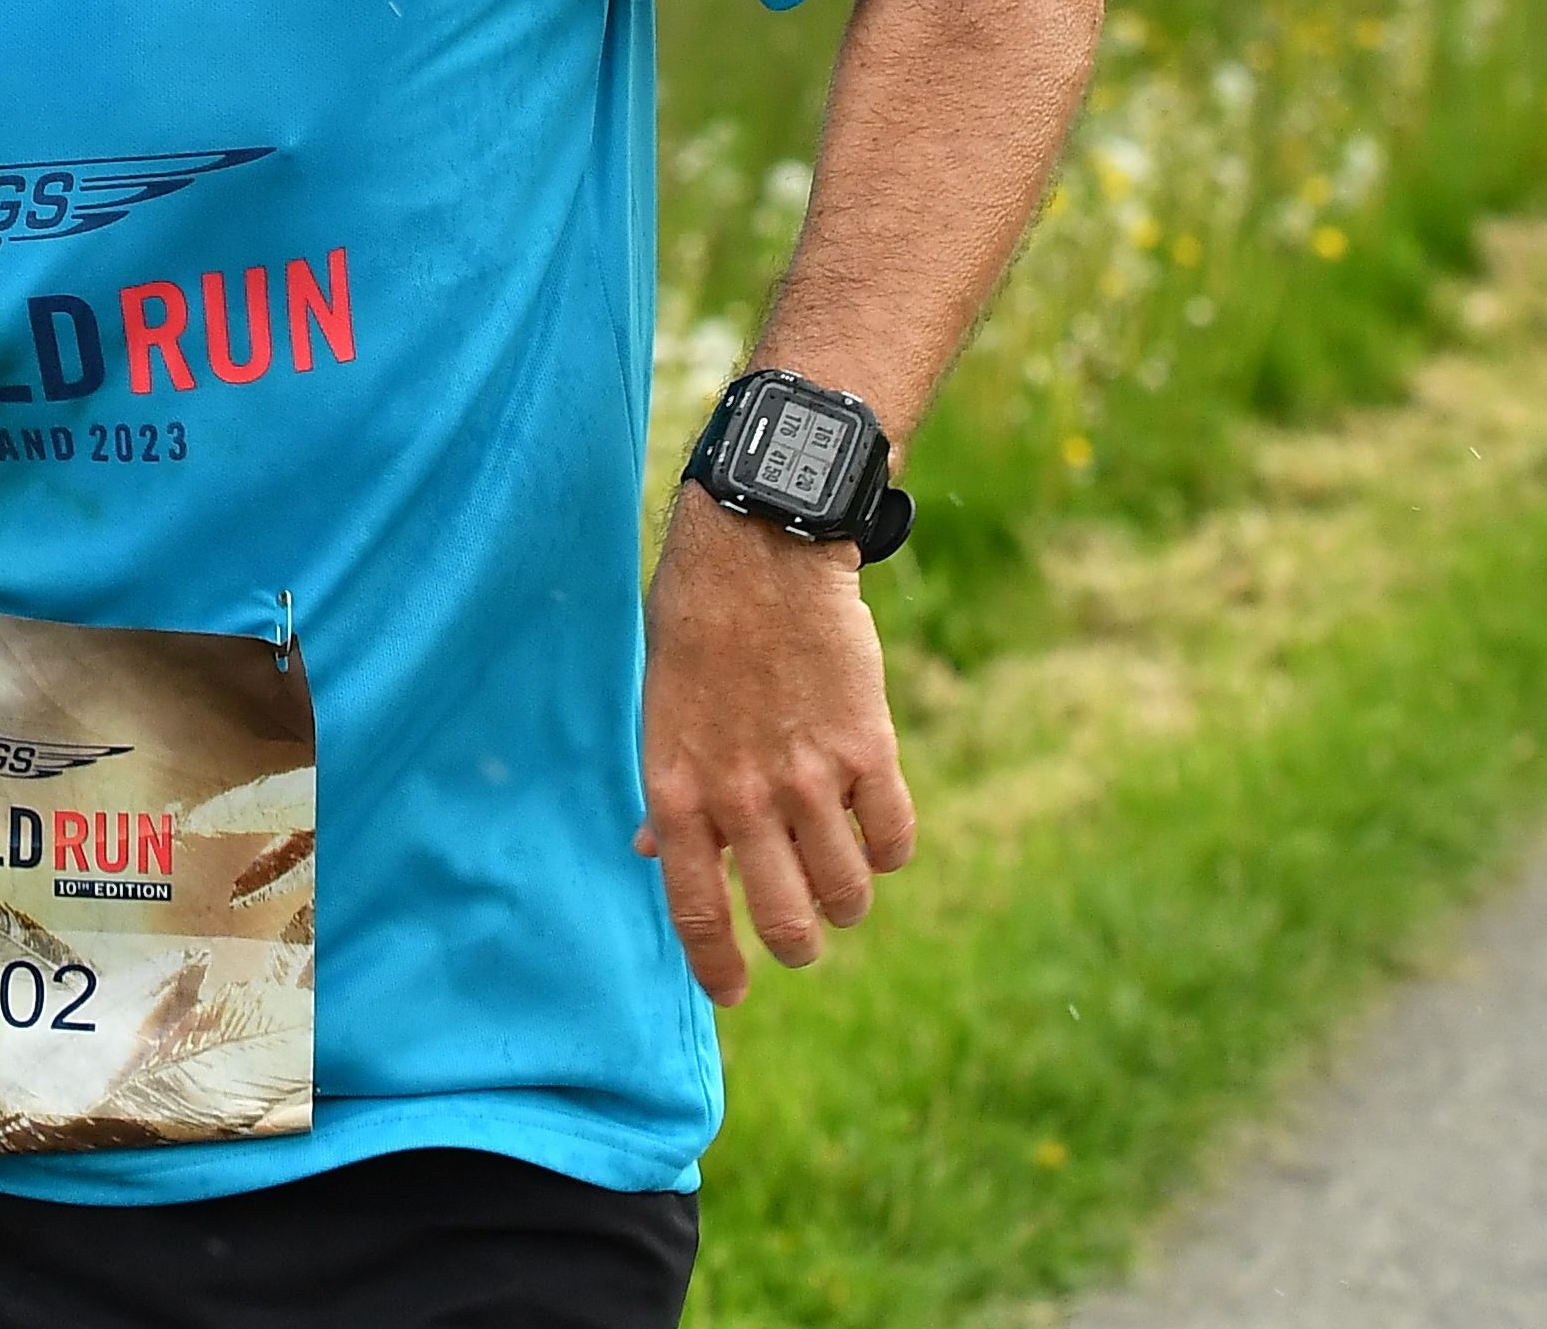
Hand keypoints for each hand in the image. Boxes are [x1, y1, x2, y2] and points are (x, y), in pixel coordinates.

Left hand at [635, 500, 913, 1007]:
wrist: (760, 553)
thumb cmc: (696, 629)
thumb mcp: (659, 712)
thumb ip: (665, 790)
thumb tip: (653, 852)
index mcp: (678, 791)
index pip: (696, 912)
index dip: (719, 967)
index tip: (735, 993)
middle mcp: (741, 797)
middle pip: (786, 922)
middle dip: (799, 945)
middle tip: (803, 937)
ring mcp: (808, 778)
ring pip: (847, 894)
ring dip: (848, 900)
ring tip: (842, 880)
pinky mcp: (868, 750)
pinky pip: (894, 841)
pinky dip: (889, 850)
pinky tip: (876, 830)